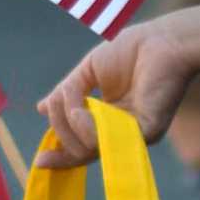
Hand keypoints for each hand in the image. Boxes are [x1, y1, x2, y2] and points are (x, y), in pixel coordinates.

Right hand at [34, 22, 195, 168]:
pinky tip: (81, 109)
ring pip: (90, 149)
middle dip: (59, 130)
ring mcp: (133, 134)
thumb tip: (41, 108)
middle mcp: (121, 133)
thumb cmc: (129, 50)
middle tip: (52, 104)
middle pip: (81, 151)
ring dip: (69, 125)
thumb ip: (66, 92)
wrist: (160, 40)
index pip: (81, 144)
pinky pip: (109, 141)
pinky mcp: (146, 131)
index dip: (61, 152)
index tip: (40, 159)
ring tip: (68, 98)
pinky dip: (87, 127)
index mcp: (108, 121)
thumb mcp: (87, 72)